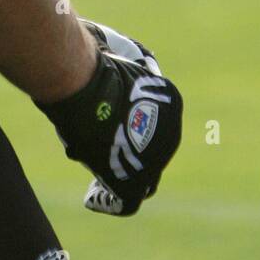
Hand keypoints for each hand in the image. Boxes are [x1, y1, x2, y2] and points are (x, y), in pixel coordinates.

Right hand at [34, 31, 182, 216]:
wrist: (88, 88)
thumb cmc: (94, 68)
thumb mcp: (116, 59)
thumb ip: (122, 76)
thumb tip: (117, 64)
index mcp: (170, 100)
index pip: (156, 125)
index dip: (134, 131)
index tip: (112, 133)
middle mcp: (171, 132)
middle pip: (150, 154)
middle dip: (127, 157)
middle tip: (101, 158)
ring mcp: (157, 159)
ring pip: (139, 178)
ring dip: (117, 177)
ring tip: (93, 181)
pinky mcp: (137, 180)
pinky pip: (127, 200)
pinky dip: (108, 200)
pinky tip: (91, 196)